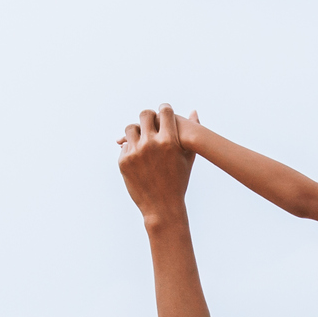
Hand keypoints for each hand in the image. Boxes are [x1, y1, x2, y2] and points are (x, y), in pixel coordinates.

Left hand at [118, 105, 195, 224]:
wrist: (162, 207)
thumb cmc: (179, 181)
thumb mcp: (187, 157)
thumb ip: (191, 131)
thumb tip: (194, 110)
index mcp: (169, 140)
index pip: (164, 111)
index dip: (164, 109)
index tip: (163, 112)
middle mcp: (151, 143)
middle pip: (144, 114)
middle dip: (148, 117)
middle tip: (150, 121)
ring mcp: (135, 152)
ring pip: (130, 128)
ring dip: (136, 131)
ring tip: (142, 138)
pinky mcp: (124, 161)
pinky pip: (125, 146)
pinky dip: (131, 149)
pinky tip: (138, 157)